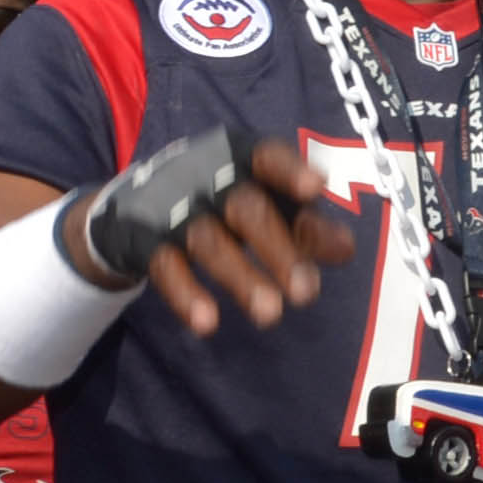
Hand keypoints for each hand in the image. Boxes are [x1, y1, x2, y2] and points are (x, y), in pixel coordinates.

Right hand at [102, 140, 363, 338]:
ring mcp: (173, 208)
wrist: (137, 201)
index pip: (270, 159)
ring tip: (270, 314)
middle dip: (278, 249)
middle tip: (306, 293)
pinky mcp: (146, 240)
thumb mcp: (270, 205)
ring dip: (241, 278)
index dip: (291, 172)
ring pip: (209, 242)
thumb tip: (345, 249)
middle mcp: (209, 178)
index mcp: (245, 160)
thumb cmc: (229, 200)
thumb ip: (307, 225)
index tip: (315, 188)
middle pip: (247, 209)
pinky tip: (207, 324)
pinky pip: (166, 267)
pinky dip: (186, 295)